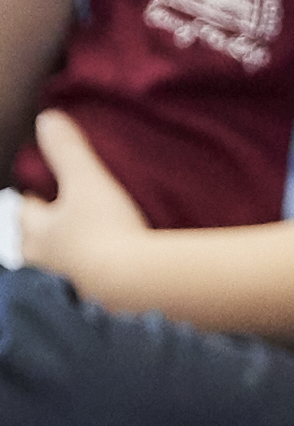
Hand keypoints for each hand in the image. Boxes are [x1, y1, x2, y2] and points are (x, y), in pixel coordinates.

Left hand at [17, 110, 147, 299]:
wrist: (134, 288)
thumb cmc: (105, 233)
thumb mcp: (88, 182)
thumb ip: (68, 151)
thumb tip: (48, 118)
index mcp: (38, 232)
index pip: (27, 212)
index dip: (35, 201)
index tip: (43, 195)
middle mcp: (43, 262)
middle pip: (34, 246)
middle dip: (44, 236)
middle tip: (60, 227)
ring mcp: (66, 288)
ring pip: (55, 271)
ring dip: (64, 263)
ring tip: (81, 258)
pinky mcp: (91, 307)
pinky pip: (84, 292)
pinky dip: (90, 284)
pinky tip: (104, 284)